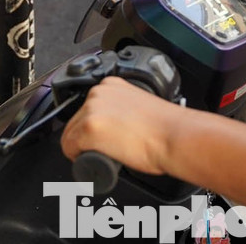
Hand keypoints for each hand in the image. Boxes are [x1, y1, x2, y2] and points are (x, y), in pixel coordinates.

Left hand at [60, 77, 179, 175]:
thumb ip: (122, 108)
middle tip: (103, 150)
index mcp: (111, 85)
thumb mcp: (139, 104)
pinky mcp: (90, 130)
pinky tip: (94, 160)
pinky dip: (77, 158)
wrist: (175, 137)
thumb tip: (114, 124)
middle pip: (75, 121)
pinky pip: (70, 148)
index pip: (86, 108)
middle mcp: (98, 93)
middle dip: (85, 138)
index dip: (91, 128)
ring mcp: (92, 110)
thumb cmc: (166, 127)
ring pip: (70, 135)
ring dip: (81, 148)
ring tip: (103, 155)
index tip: (101, 137)